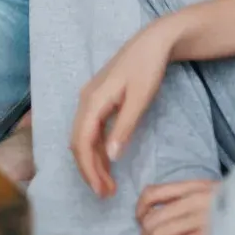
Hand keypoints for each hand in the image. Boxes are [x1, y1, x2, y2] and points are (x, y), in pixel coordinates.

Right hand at [71, 18, 178, 196]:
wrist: (155, 41)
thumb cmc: (149, 67)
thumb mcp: (140, 99)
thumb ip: (124, 127)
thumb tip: (110, 157)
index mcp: (93, 99)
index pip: (81, 142)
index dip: (88, 169)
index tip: (100, 190)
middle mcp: (86, 99)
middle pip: (79, 142)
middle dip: (89, 170)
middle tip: (106, 193)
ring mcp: (91, 98)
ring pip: (85, 137)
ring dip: (93, 161)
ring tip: (108, 184)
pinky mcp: (100, 99)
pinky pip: (93, 129)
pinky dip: (98, 148)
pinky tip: (108, 162)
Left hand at [137, 179, 217, 234]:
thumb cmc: (230, 219)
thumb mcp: (212, 199)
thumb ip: (188, 197)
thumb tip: (152, 204)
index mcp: (198, 186)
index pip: (153, 192)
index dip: (140, 208)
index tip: (140, 220)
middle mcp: (200, 198)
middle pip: (153, 218)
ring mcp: (204, 217)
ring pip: (159, 234)